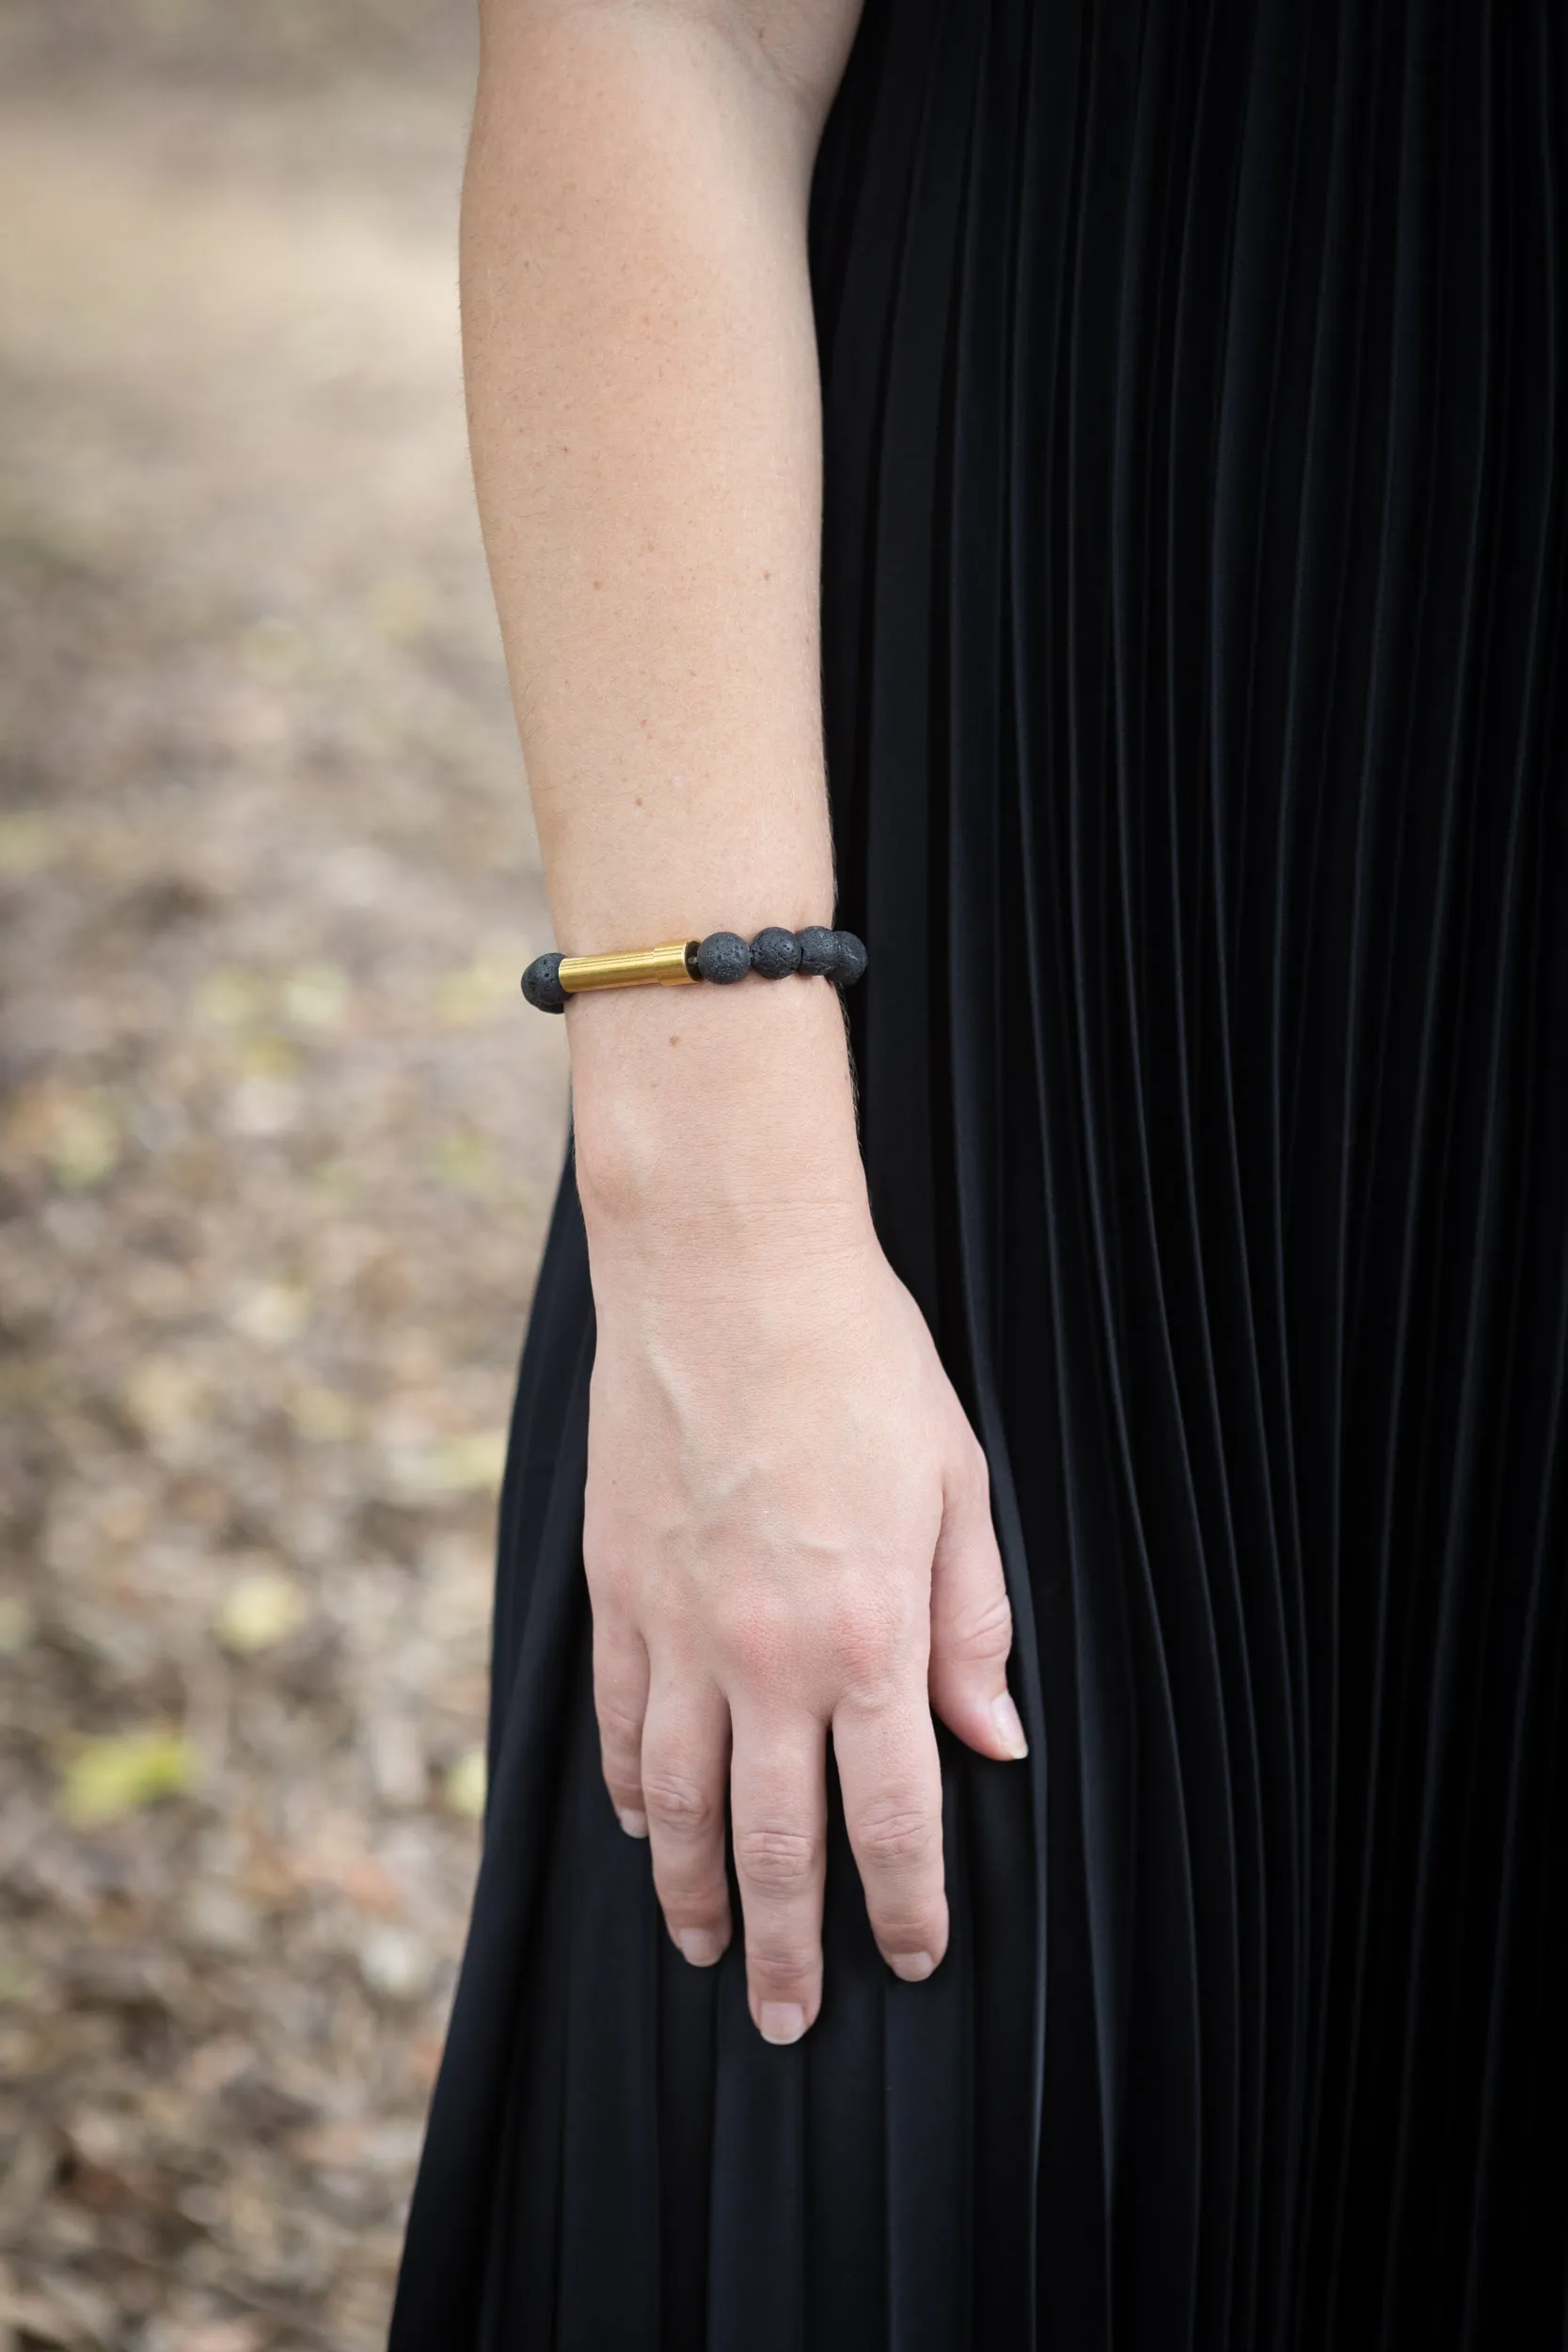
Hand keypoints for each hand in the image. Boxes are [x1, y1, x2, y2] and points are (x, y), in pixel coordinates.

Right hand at [581, 1208, 1028, 2043]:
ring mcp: (677, 1628)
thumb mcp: (956, 1488)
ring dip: (692, 1891)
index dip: (905, 1905)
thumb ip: (971, 1625)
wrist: (723, 1272)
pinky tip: (642, 1826)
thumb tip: (995, 1742)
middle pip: (774, 1842)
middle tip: (785, 2019)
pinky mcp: (615, 1589)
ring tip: (704, 1951)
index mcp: (868, 1638)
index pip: (891, 1816)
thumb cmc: (860, 1365)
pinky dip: (630, 1789)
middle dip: (786, 1945)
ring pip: (678, 1803)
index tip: (912, 1959)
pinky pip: (618, 1721)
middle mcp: (764, 1658)